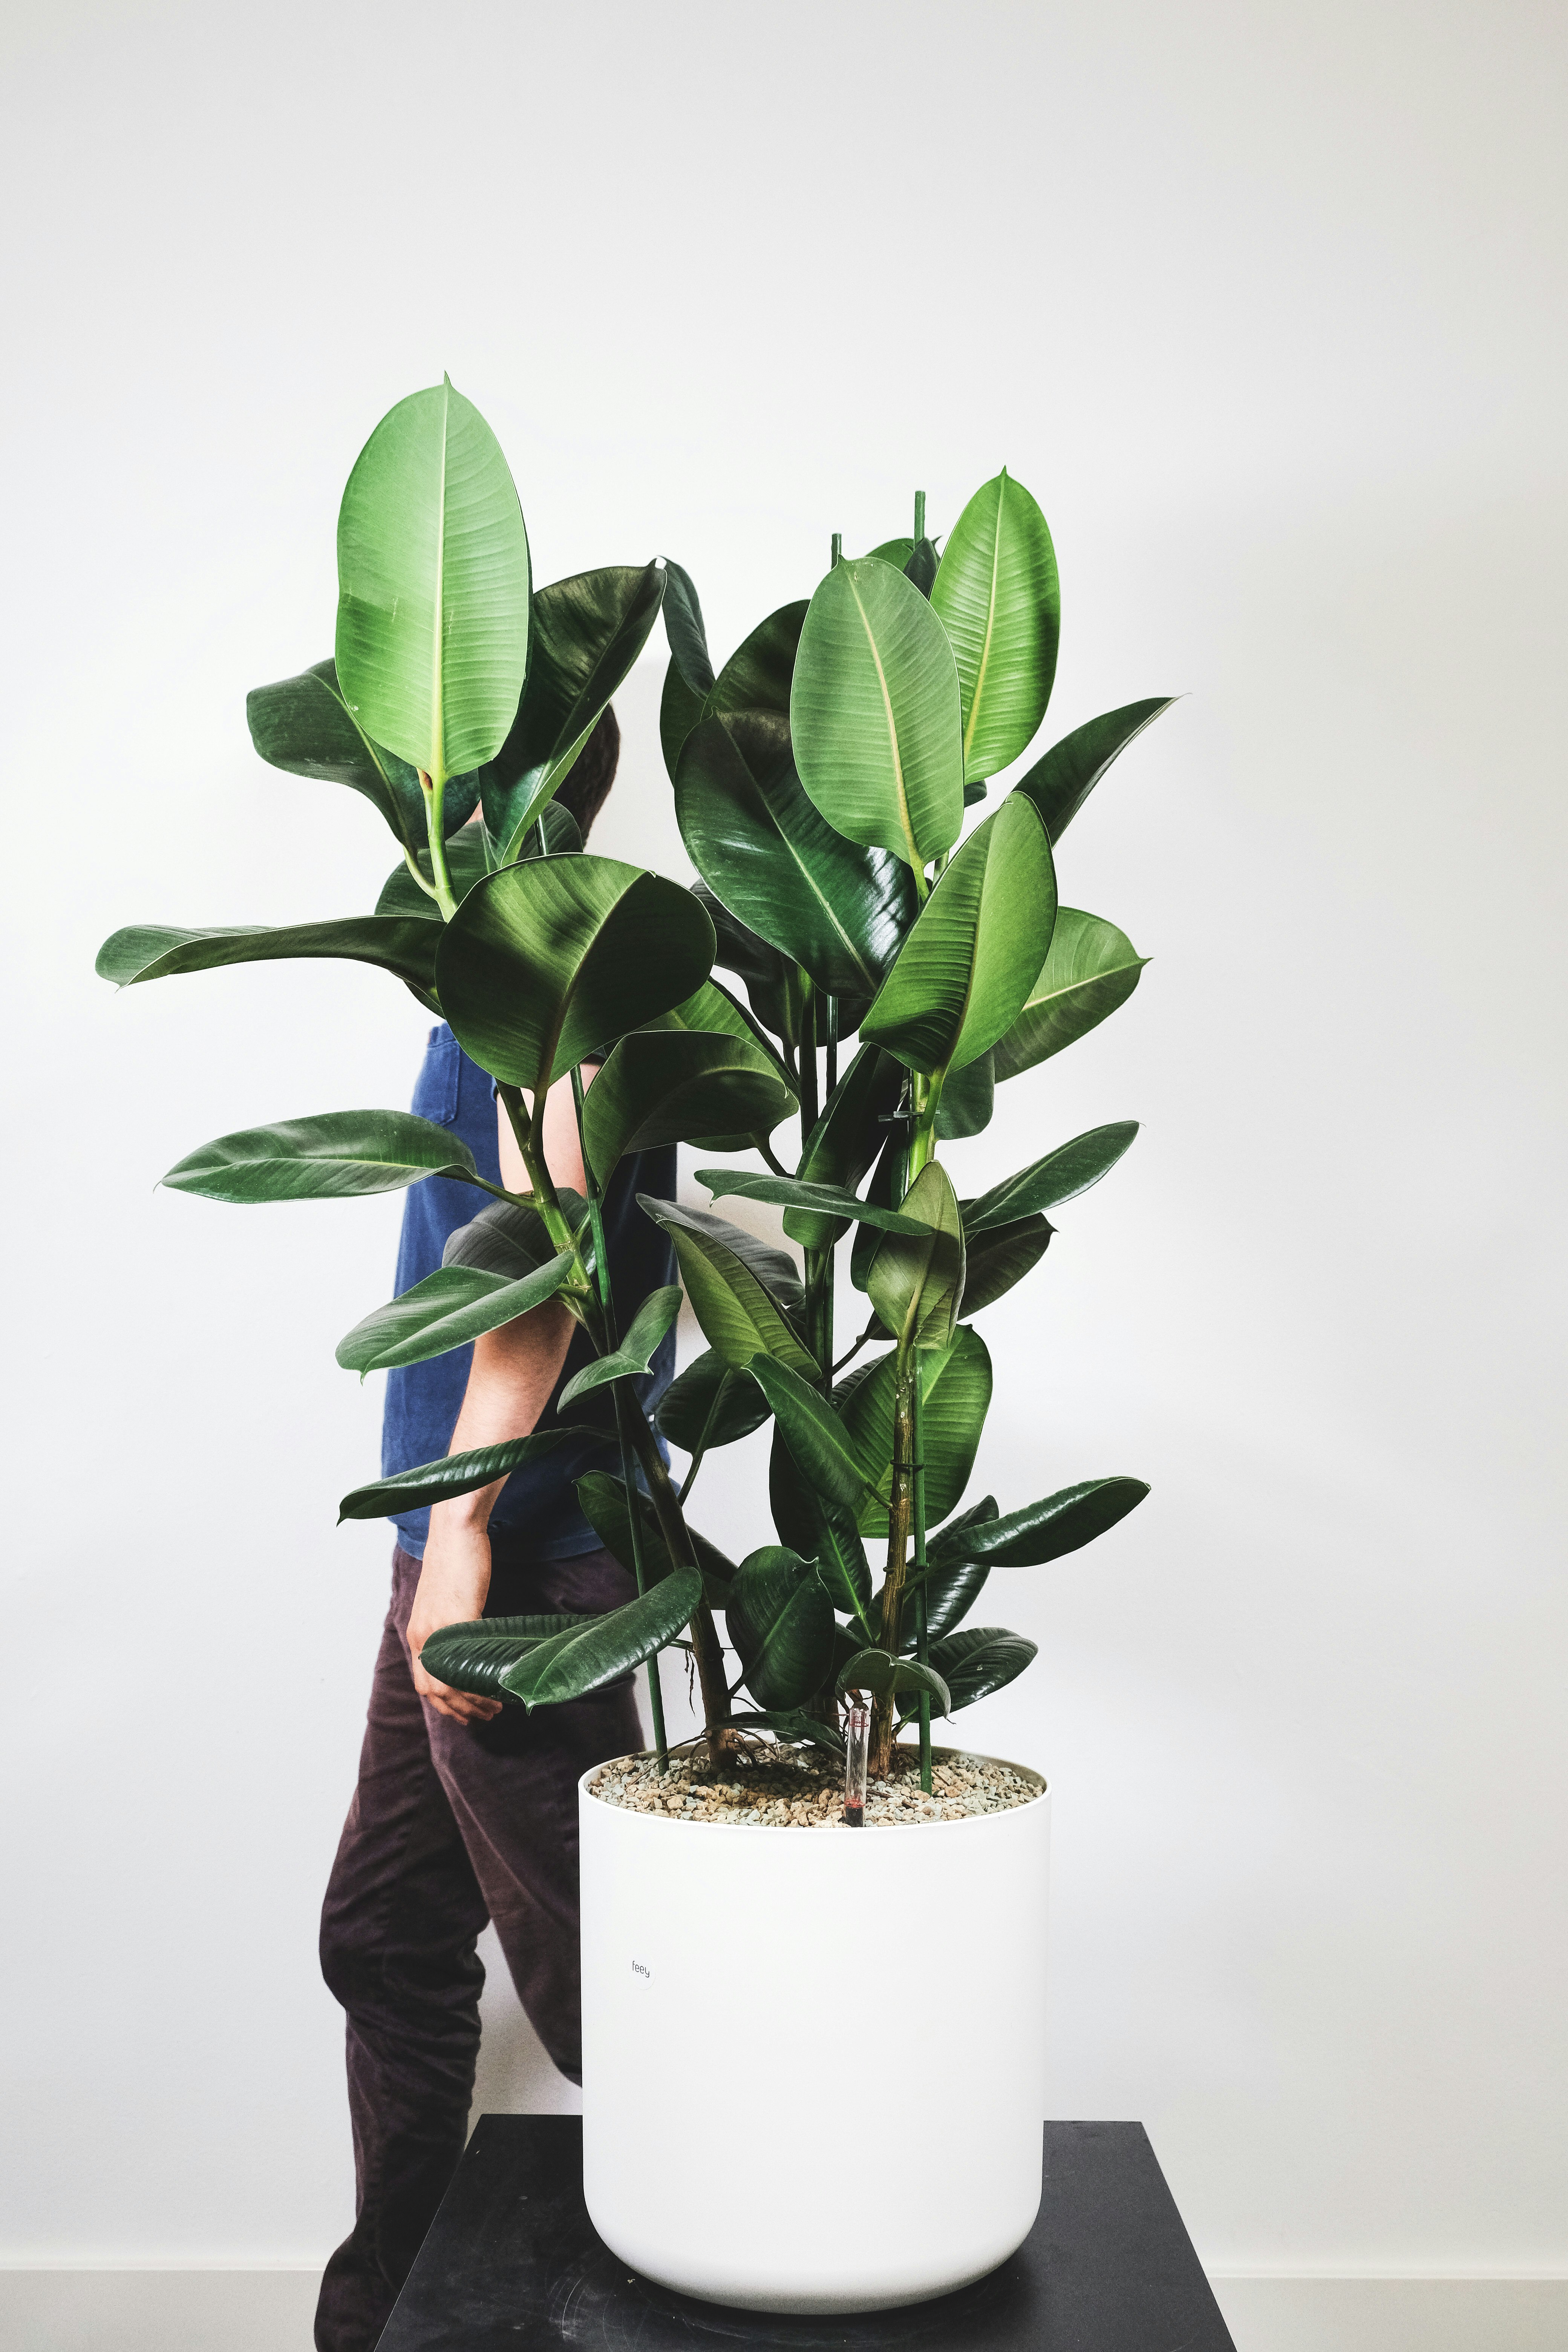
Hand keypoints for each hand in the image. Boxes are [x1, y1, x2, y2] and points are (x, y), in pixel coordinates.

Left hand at [407, 1513, 501, 1723]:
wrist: (455, 1532)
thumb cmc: (454, 1562)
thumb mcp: (443, 1601)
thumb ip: (448, 1627)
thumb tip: (466, 1647)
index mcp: (418, 1632)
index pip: (423, 1682)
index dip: (443, 1704)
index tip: (463, 1713)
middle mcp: (423, 1635)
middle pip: (435, 1690)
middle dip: (460, 1710)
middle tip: (484, 1716)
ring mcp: (439, 1627)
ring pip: (450, 1682)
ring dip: (472, 1700)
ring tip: (493, 1707)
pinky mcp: (459, 1616)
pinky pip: (468, 1659)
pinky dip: (480, 1678)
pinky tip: (495, 1684)